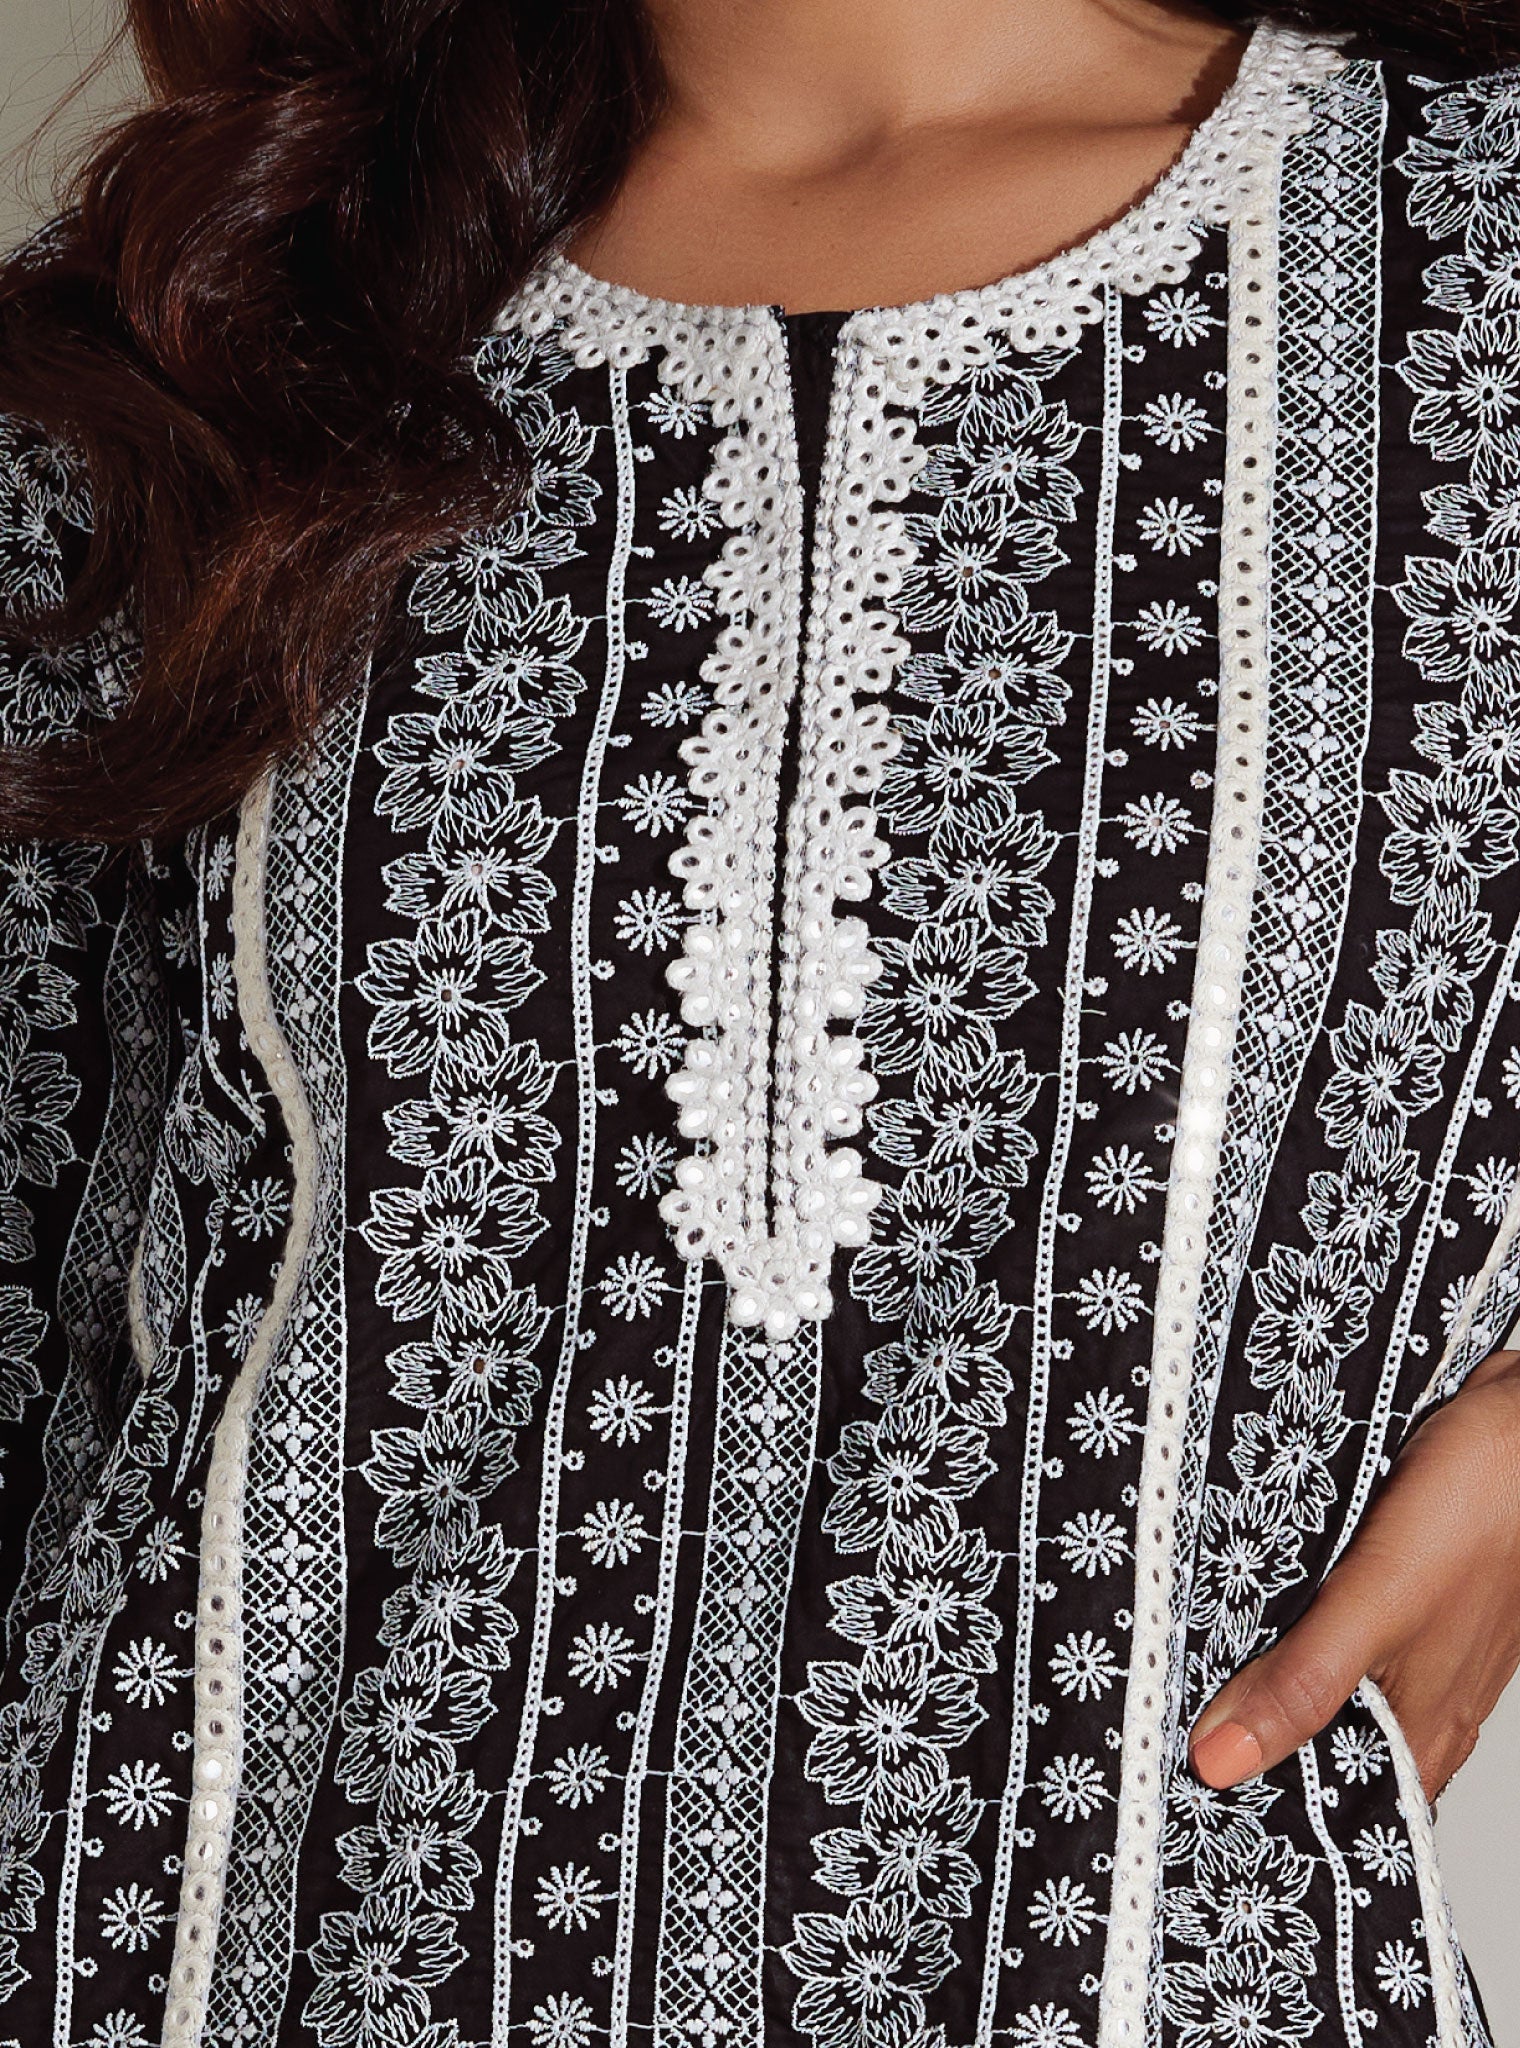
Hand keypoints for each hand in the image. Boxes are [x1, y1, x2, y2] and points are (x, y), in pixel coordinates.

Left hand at [1189, 1348, 1519, 1804]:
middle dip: (1240, 1729)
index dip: (1257, 1805)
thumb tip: (1221, 1758)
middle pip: (1313, 1737)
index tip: (1175, 1793)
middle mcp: (1417, 1697)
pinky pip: (1323, 1618)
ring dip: (1255, 1664)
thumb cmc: (1482, 1509)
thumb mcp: (1377, 1604)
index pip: (1329, 1805)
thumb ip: (1304, 1682)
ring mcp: (1407, 1640)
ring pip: (1314, 1673)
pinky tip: (1237, 1592)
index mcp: (1422, 1732)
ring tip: (1174, 1655)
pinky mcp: (1392, 1585)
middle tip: (1154, 1718)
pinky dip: (1280, 1612)